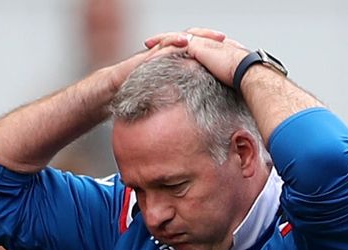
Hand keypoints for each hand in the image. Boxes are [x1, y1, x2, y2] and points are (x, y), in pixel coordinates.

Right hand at [107, 28, 229, 91]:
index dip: (215, 50)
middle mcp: (167, 54)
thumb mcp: (168, 98)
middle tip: (225, 39)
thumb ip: (186, 98)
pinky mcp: (146, 55)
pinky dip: (173, 43)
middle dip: (209, 38)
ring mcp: (156, 52)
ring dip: (195, 37)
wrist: (114, 91)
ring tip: (212, 37)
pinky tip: (184, 42)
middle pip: (192, 40)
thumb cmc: (140, 94)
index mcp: (175, 62)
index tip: (233, 51)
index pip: (199, 51)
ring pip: (178, 39)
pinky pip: (160, 46)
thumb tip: (209, 114)